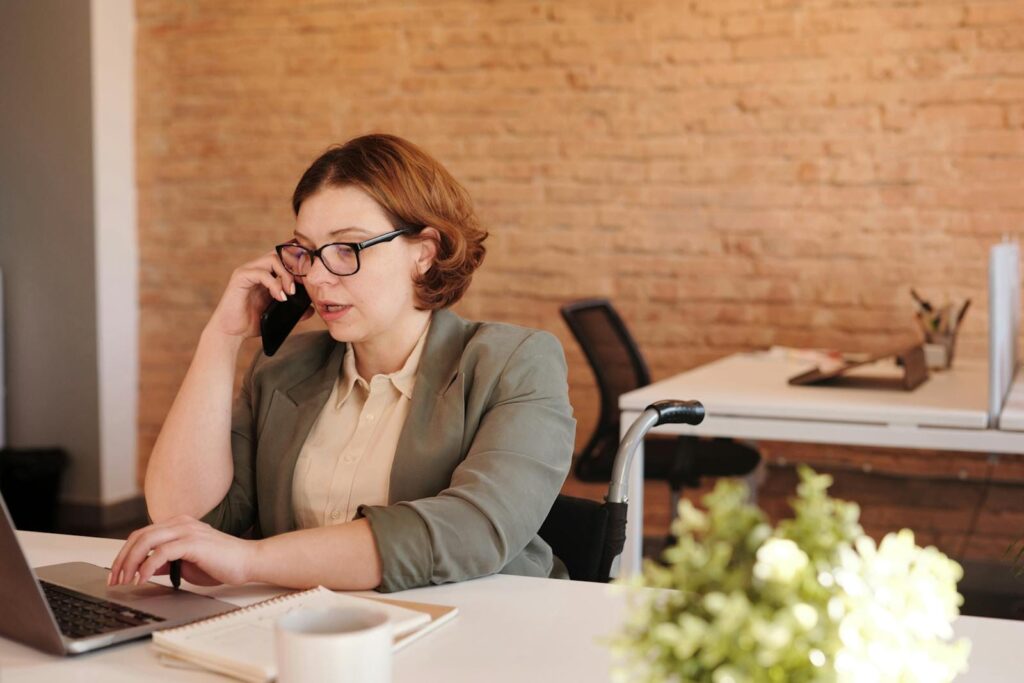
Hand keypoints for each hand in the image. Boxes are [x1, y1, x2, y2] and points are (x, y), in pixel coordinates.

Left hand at [108, 515, 260, 587]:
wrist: (248, 561)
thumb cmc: (222, 563)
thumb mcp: (187, 563)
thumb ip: (167, 562)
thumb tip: (146, 570)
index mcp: (178, 525)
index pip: (142, 534)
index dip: (125, 554)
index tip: (117, 574)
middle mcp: (180, 523)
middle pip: (139, 536)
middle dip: (121, 559)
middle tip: (114, 580)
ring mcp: (187, 530)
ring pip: (146, 541)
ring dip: (130, 563)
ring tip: (125, 581)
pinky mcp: (193, 542)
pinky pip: (161, 552)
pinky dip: (148, 566)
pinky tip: (143, 579)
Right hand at [207, 250, 311, 338]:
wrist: (231, 333)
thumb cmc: (253, 322)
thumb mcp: (279, 314)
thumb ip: (294, 309)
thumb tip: (311, 308)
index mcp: (266, 273)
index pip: (284, 257)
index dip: (299, 263)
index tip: (310, 279)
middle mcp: (256, 268)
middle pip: (281, 253)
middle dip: (295, 267)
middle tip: (303, 285)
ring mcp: (247, 271)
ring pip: (273, 259)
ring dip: (286, 275)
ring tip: (290, 293)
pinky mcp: (240, 277)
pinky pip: (262, 273)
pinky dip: (274, 284)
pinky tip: (280, 298)